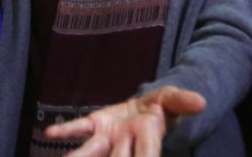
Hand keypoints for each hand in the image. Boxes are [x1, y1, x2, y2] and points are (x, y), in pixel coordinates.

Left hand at [44, 86, 205, 156]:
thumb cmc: (164, 107)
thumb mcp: (174, 100)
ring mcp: (109, 138)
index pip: (145, 154)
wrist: (149, 108)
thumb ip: (182, 101)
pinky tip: (50, 134)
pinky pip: (80, 128)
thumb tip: (201, 102)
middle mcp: (125, 144)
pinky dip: (66, 131)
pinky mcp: (96, 125)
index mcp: (148, 138)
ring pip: (92, 152)